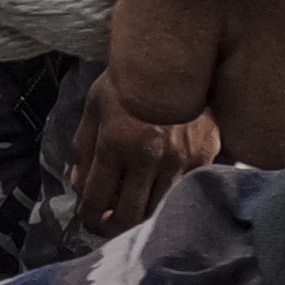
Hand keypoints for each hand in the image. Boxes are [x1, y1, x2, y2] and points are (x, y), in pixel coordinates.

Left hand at [67, 72, 220, 235]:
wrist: (176, 57)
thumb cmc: (129, 81)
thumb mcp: (95, 107)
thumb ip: (85, 148)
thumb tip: (80, 183)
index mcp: (116, 145)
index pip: (97, 199)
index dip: (87, 216)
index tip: (87, 217)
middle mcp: (149, 158)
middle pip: (128, 217)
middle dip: (111, 227)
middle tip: (106, 225)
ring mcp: (181, 160)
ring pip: (159, 211)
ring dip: (141, 218)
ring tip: (131, 213)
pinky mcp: (205, 156)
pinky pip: (184, 190)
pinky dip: (170, 197)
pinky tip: (159, 191)